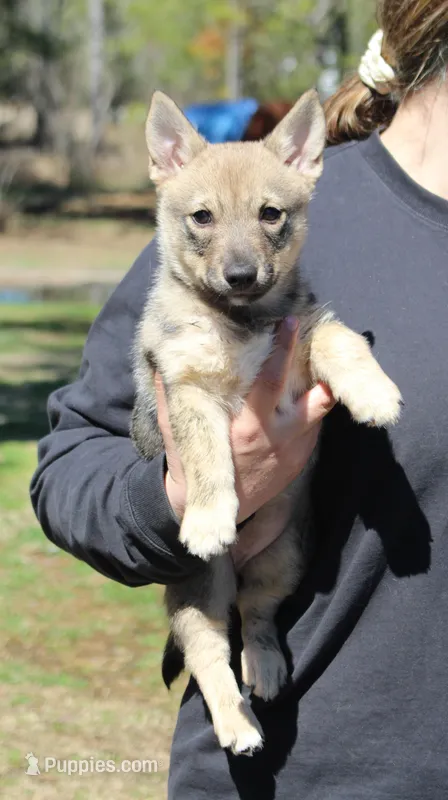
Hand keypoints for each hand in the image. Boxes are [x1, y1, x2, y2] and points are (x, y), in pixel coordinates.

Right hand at [155, 317, 334, 560]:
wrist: (215, 510)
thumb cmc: (192, 463)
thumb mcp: (178, 429)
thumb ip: (171, 394)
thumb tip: (164, 357)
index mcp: (246, 426)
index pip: (271, 381)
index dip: (283, 350)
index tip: (288, 322)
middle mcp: (276, 437)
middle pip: (309, 396)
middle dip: (315, 363)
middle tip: (322, 332)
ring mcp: (294, 449)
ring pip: (320, 409)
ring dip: (324, 383)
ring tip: (326, 357)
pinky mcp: (302, 458)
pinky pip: (316, 425)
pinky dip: (316, 403)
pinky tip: (312, 384)